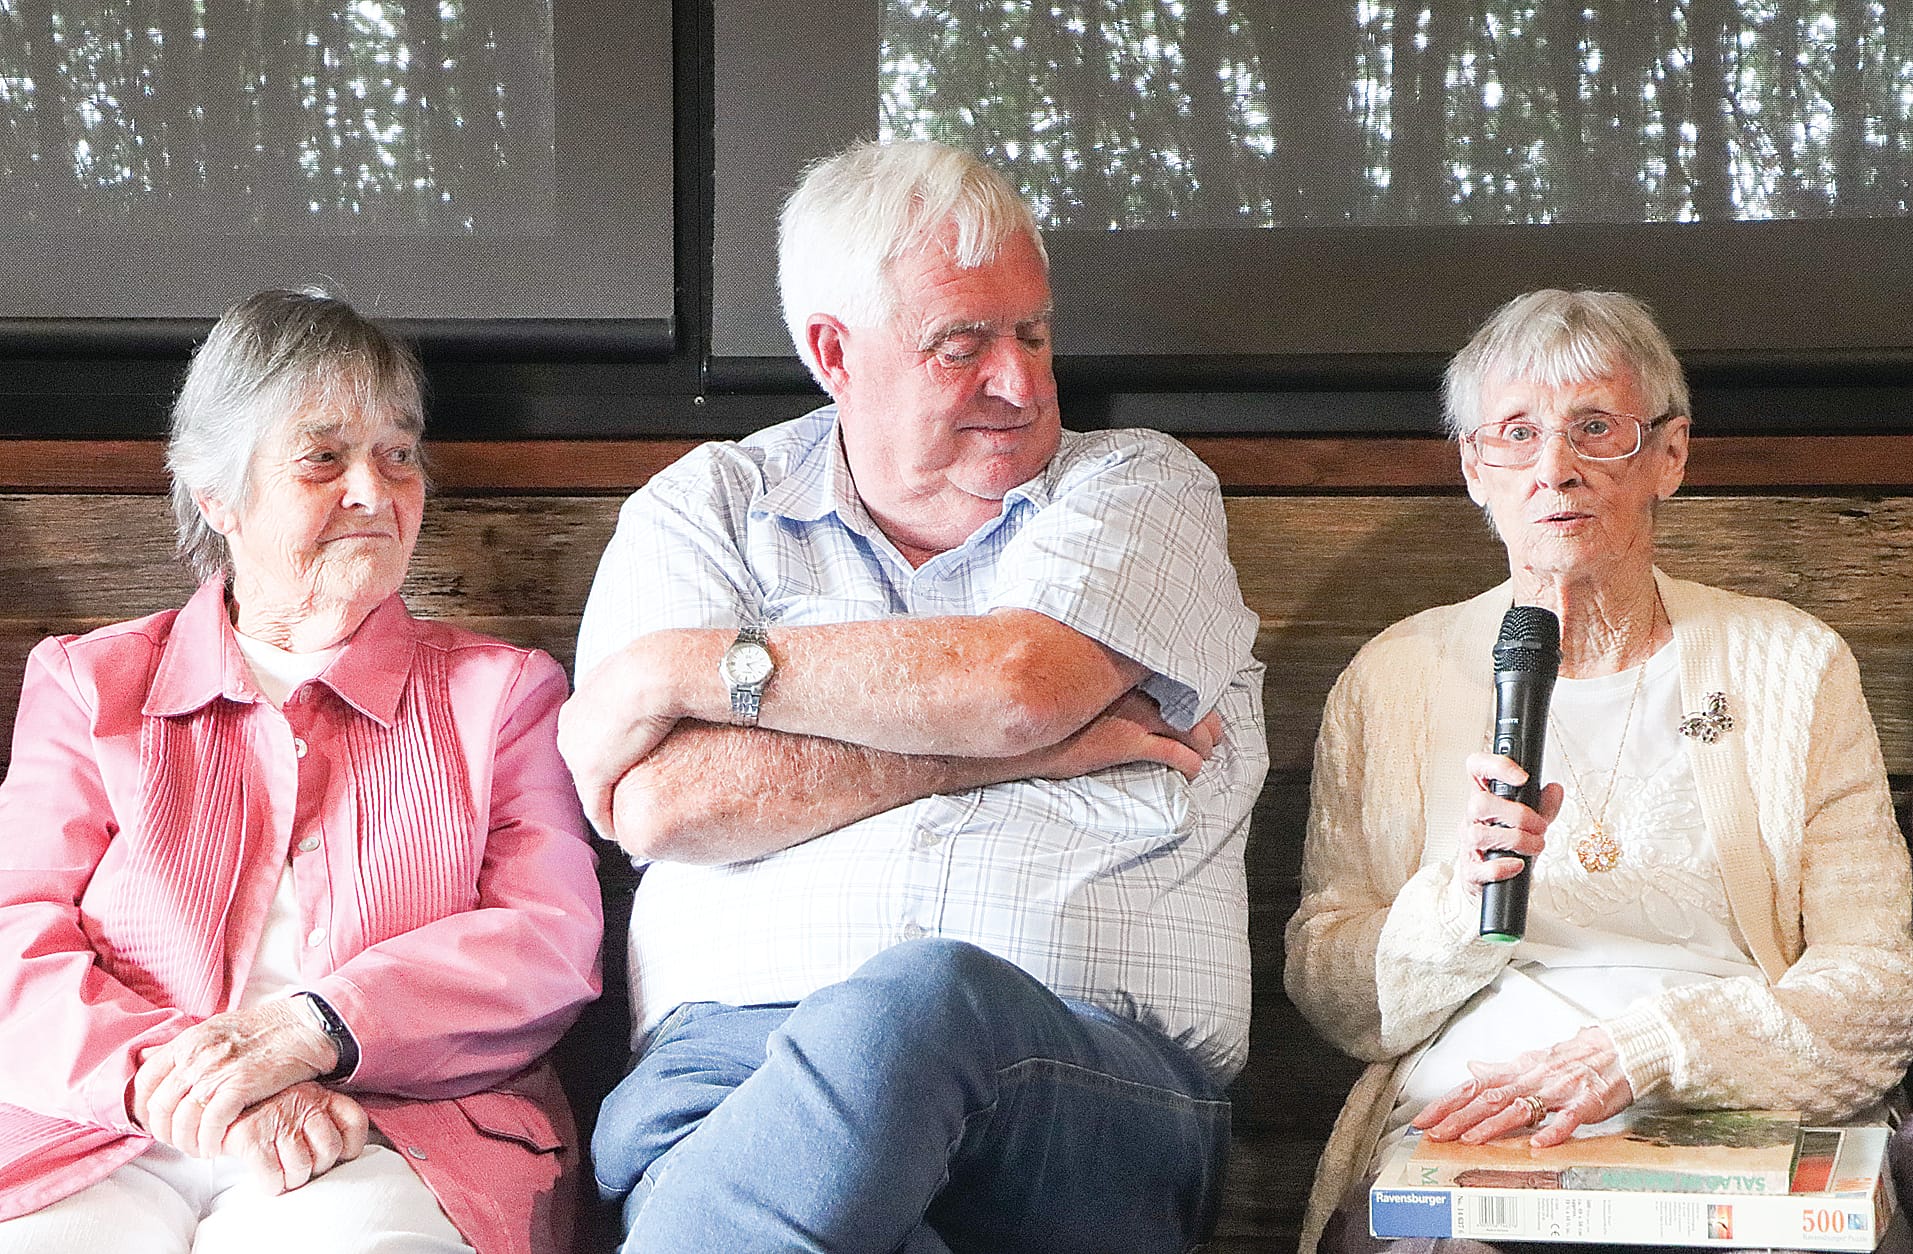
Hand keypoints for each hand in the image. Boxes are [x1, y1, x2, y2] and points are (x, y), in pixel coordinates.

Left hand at [132, 999, 338, 1158]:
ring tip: (199, 1149)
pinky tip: (215, 1147)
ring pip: (182, 1120)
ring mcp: (215, 1072)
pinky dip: (208, 1142)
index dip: (144, 1108)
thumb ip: (191, 1050)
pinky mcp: (239, 1087)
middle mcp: (195, 1057)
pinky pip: (211, 1125)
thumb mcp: (217, 1030)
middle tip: (179, 1141)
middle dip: (165, 1132)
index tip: (157, 1122)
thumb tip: (165, 1066)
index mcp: (187, 1041)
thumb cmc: (265, 1029)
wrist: (302, 1026)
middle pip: (160, 1107)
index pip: (144, 1081)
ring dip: (187, 1143)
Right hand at [222, 1082, 368, 1193]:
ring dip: (293, 1179)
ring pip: (302, 1166)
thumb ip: (325, 1120)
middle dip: (317, 1167)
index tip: (337, 1155)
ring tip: (283, 1172)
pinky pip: (273, 1176)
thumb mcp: (301, 1106)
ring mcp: (276, 1117)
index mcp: (319, 1094)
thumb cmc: (266, 1114)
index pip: (354, 1121)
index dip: (349, 1146)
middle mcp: (302, 1101)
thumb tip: (347, 1154)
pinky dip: (272, 1184)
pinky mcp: (250, 1136)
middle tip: (301, 1166)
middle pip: (330, 1149)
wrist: (215, 1108)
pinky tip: (268, 1178)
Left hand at [560, 637, 683, 830]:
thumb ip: (631, 695)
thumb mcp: (636, 678)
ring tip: (626, 818)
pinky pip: (598, 810)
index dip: (609, 759)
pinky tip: (622, 832)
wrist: (655, 673)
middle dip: (605, 784)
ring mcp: (578, 754)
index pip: (588, 743)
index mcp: (578, 707)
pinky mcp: (594, 775)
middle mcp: (569, 731)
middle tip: (625, 799)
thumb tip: (648, 698)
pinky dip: (609, 823)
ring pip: (590, 791)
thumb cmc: (657, 668)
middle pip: (585, 767)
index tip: (625, 770)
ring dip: (607, 804)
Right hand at [1013, 690, 1220, 782]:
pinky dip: (1189, 763)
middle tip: (1212, 731)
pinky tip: (1191, 770)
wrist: (1022, 728)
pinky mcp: (1128, 744)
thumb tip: (1092, 673)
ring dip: (1201, 743)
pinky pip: (1174, 754)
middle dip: (1204, 718)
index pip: (1167, 674)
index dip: (1189, 688)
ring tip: (1204, 752)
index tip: (1196, 699)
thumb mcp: (1067, 681)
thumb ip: (1088, 675)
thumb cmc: (1038, 706)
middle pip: (1185, 700)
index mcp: (1118, 670)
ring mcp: (1132, 716)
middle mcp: (1131, 688)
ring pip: (1187, 727)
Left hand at [1412, 1026, 1634, 1147]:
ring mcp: (1559, 1091)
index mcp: (1518, 1070)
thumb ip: (1502, 1070)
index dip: (1447, 1103)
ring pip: (1520, 1107)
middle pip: (1489, 1098)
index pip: (1475, 1086)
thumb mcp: (1533, 1061)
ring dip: (1493, 1125)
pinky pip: (1567, 1119)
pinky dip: (1552, 1131)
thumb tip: (1471, 1068)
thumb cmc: (1575, 1058)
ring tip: (1470, 1140)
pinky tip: (1537, 1144)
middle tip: (1435, 1134)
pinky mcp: (1586, 1103)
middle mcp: (1533, 1078)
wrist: (1619, 1049)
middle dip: (1459, 1117)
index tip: (1423, 1120)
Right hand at [1456, 750, 1563, 892]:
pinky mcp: (1471, 871)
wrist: (1494, 882)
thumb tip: (1555, 789)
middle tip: (1539, 826)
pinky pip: (1481, 868)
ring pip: (1479, 835)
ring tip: (1535, 846)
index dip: (1496, 766)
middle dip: (1517, 815)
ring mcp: (1468, 844)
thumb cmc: (1508, 847)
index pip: (1477, 768)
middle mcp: (1472, 818)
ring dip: (1516, 840)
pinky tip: (1518, 865)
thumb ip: (1544, 806)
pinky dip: (1503, 867)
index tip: (1522, 778)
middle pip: (1479, 803)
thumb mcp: (1531, 823)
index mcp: (1485, 798)